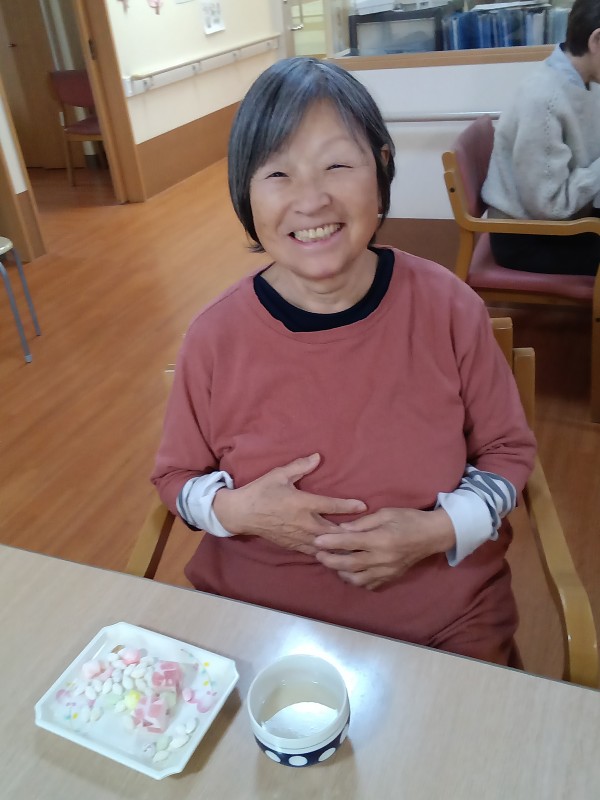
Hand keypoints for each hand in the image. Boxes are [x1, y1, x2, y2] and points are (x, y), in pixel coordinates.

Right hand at [212, 453, 366, 554]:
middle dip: (350, 532)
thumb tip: (317, 457)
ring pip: (325, 544)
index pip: (330, 505)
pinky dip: (327, 553)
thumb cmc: (261, 491)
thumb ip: (300, 467)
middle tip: (367, 532)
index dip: (348, 506)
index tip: (363, 506)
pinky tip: (337, 555)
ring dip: (340, 545)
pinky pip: (314, 551)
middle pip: (333, 530)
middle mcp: (303, 522)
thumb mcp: (279, 475)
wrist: (241, 513)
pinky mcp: (293, 545)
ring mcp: (298, 536)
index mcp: (302, 503)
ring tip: (357, 546)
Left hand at [313, 507, 454, 589]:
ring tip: (333, 563)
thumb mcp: (385, 513)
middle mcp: (382, 559)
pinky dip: (356, 580)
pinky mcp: (390, 578)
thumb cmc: (408, 519)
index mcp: (381, 539)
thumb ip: (362, 523)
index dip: (331, 542)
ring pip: (357, 579)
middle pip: (350, 564)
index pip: (350, 543)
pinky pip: (368, 584)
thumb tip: (342, 529)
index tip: (316, 541)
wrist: (432, 535)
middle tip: (318, 554)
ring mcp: (387, 571)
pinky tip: (350, 572)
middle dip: (330, 560)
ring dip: (341, 572)